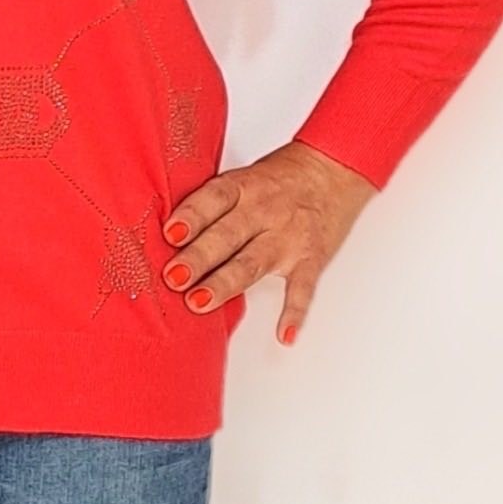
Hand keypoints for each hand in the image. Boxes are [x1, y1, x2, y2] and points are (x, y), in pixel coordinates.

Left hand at [161, 139, 377, 343]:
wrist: (334, 169)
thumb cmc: (279, 178)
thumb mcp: (243, 178)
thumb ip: (212, 204)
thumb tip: (168, 236)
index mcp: (244, 186)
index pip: (214, 199)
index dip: (191, 216)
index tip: (169, 234)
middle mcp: (264, 210)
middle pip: (227, 234)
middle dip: (198, 257)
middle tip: (173, 277)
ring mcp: (288, 237)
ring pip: (253, 262)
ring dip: (225, 284)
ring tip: (199, 302)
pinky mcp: (311, 258)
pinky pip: (303, 288)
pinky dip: (295, 313)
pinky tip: (283, 334)